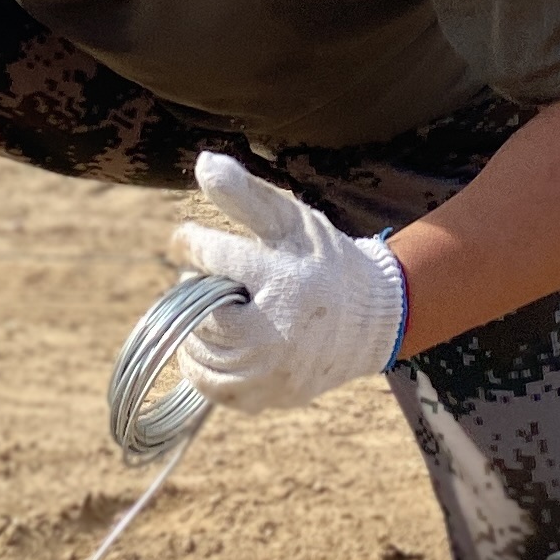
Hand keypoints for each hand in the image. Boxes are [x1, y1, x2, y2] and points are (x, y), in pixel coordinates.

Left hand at [170, 152, 407, 415]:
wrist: (373, 320)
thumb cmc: (324, 261)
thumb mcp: (290, 220)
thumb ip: (245, 194)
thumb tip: (203, 162)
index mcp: (282, 281)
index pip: (211, 257)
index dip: (192, 243)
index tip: (187, 238)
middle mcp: (278, 334)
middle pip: (200, 312)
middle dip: (197, 291)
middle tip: (212, 280)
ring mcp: (273, 373)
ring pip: (200, 353)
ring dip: (197, 329)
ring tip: (217, 310)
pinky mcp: (269, 397)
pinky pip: (213, 386)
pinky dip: (206, 365)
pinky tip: (220, 343)